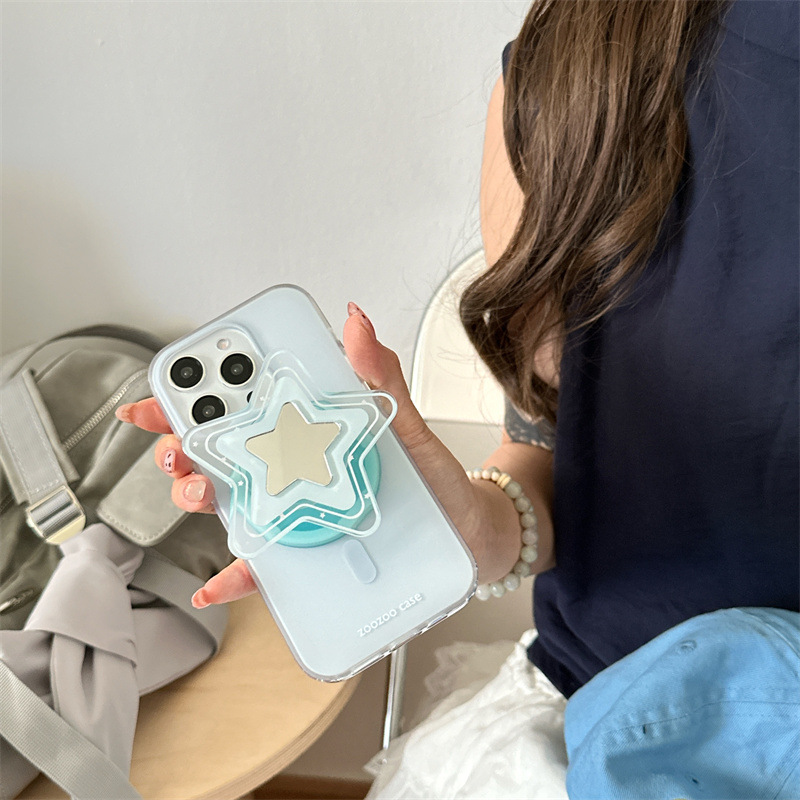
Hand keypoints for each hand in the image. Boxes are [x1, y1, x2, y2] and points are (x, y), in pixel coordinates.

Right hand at [117, 302, 497, 607]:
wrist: (464, 531)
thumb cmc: (431, 476)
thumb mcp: (406, 423)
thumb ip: (379, 376)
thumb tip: (356, 322)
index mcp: (306, 430)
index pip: (240, 407)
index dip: (193, 398)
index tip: (162, 395)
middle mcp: (289, 467)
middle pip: (219, 453)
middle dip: (184, 446)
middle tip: (180, 446)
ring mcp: (292, 511)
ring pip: (228, 502)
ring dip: (198, 496)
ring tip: (199, 494)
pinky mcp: (304, 555)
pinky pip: (261, 569)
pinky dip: (233, 578)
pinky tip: (213, 587)